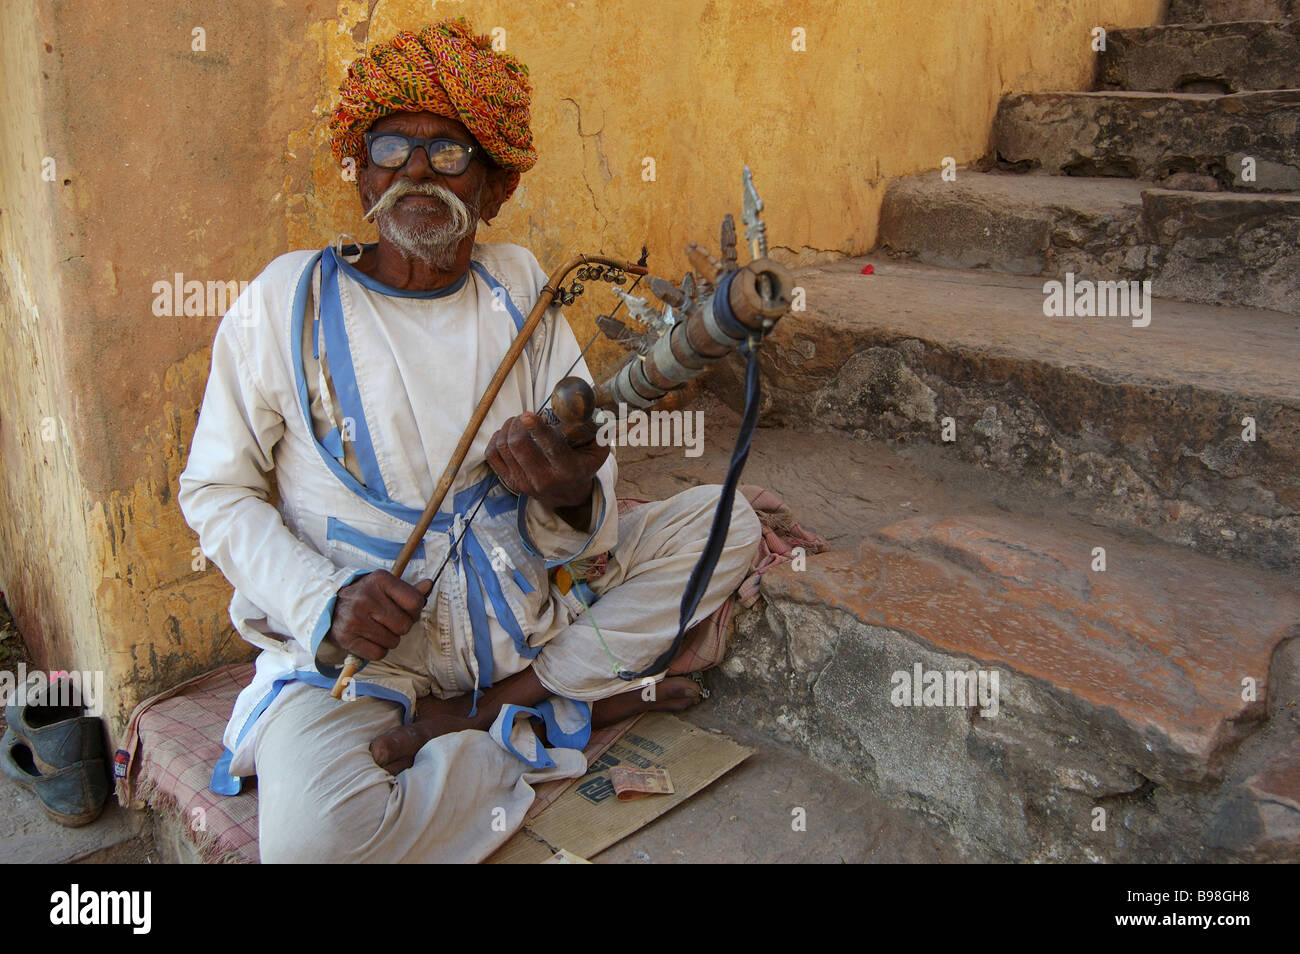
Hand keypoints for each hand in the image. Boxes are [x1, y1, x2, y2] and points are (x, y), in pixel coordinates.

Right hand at [326, 571, 432, 661]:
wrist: (330, 606)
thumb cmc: (366, 596)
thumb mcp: (385, 587)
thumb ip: (409, 590)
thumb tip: (429, 585)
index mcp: (380, 580)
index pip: (414, 602)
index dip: (415, 611)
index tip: (406, 611)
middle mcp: (366, 597)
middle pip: (405, 626)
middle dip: (401, 627)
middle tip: (389, 622)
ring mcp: (355, 618)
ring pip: (393, 642)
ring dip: (389, 639)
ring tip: (377, 629)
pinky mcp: (346, 637)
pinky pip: (378, 653)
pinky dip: (377, 650)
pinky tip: (369, 638)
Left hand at [485, 411, 608, 511]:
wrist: (569, 495)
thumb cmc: (583, 464)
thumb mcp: (597, 449)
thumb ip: (593, 428)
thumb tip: (581, 408)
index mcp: (568, 470)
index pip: (551, 448)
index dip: (537, 430)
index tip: (528, 415)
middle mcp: (544, 479)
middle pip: (519, 444)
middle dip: (518, 423)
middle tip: (526, 416)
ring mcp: (524, 482)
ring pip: (503, 446)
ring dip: (508, 427)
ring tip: (518, 422)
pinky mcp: (510, 482)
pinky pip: (492, 454)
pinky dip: (497, 438)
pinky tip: (507, 434)